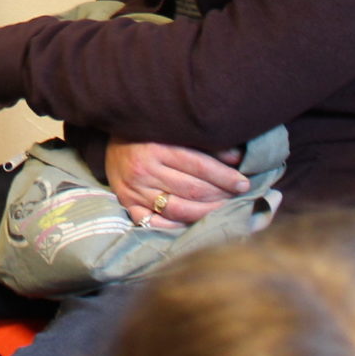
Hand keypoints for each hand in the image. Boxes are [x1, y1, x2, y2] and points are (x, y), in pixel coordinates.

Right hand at [105, 140, 247, 228]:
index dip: (224, 176)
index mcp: (156, 147)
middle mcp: (143, 170)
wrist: (112, 135)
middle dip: (220, 195)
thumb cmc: (148, 131)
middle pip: (191, 190)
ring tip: (223, 209)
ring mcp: (134, 190)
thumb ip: (203, 143)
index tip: (243, 183)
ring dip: (205, 212)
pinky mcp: (127, 203)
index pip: (198, 166)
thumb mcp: (173, 130)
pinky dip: (176, 225)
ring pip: (177, 209)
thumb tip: (236, 158)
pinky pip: (155, 222)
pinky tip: (194, 222)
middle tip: (237, 196)